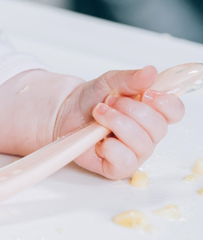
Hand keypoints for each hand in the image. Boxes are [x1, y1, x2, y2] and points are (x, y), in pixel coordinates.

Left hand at [54, 66, 184, 178]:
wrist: (65, 113)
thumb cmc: (91, 100)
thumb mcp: (110, 82)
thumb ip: (131, 78)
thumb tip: (151, 72)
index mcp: (153, 113)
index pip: (175, 111)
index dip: (165, 103)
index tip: (146, 94)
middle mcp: (148, 135)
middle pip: (158, 127)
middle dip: (130, 110)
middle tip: (108, 101)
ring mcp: (135, 152)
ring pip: (142, 143)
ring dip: (117, 123)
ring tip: (99, 113)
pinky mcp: (118, 167)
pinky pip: (126, 161)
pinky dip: (111, 147)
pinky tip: (99, 139)